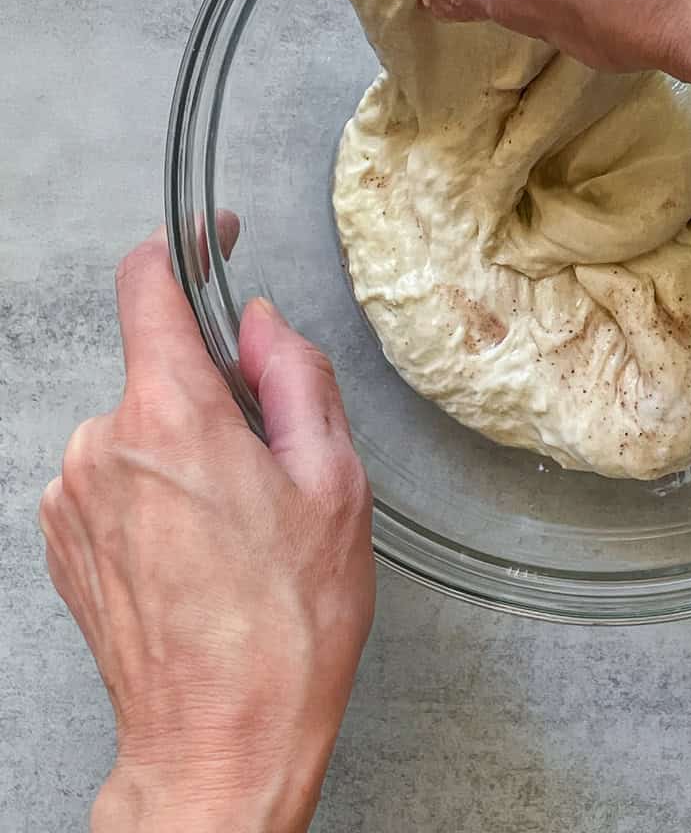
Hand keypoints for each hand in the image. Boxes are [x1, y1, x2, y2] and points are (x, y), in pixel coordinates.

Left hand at [39, 223, 374, 832]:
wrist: (219, 745)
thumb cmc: (283, 630)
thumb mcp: (334, 483)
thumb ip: (294, 378)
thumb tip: (262, 326)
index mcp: (172, 418)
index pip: (149, 288)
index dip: (184, 248)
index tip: (207, 239)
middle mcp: (103, 447)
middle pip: (160, 367)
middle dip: (215, 390)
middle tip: (271, 464)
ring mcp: (72, 498)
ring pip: (139, 426)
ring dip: (185, 447)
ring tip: (238, 527)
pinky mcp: (64, 541)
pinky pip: (113, 477)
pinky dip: (155, 490)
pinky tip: (200, 552)